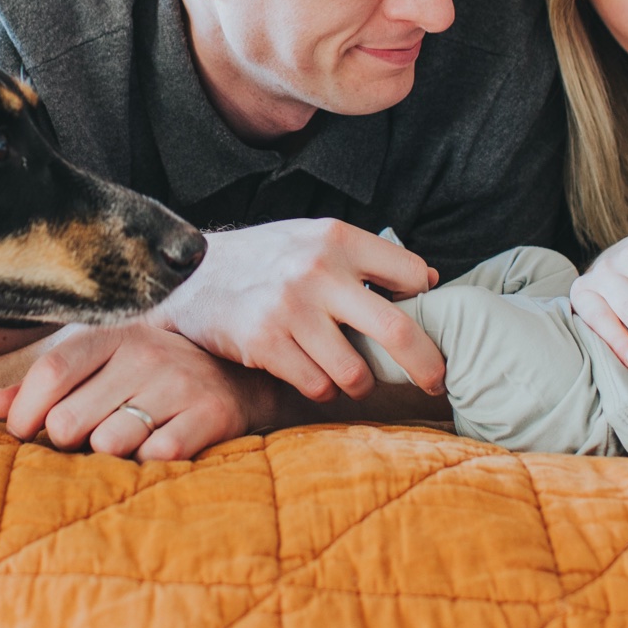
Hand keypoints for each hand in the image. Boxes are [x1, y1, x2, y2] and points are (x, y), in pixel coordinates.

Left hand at [0, 321, 275, 460]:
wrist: (244, 380)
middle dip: (66, 443)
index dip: (25, 411)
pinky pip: (155, 458)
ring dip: (108, 458)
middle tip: (83, 443)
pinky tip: (155, 455)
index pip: (51, 371)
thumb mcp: (105, 368)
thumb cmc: (156, 379)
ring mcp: (180, 383)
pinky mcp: (210, 415)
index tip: (22, 433)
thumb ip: (47, 386)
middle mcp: (146, 354)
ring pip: (108, 444)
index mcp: (114, 336)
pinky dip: (148, 466)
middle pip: (70, 419)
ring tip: (123, 447)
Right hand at [156, 219, 444, 401]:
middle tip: (436, 383)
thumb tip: (428, 280)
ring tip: (349, 375)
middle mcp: (318, 270)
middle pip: (398, 331)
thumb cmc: (265, 258)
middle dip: (427, 366)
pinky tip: (310, 372)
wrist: (191, 273)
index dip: (422, 302)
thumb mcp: (314, 238)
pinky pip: (317, 386)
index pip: (412, 274)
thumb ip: (366, 256)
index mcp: (337, 238)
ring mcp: (290, 309)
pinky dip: (322, 389)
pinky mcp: (265, 343)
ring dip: (359, 383)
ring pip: (355, 373)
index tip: (423, 321)